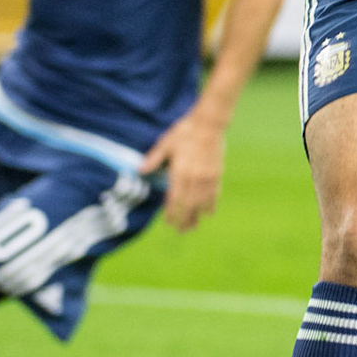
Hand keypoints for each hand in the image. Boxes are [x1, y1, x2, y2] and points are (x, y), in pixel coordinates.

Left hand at [141, 107, 226, 231]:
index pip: (174, 198)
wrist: (209, 124)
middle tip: (181, 231)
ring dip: (198, 216)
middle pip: (189, 205)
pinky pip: (215, 194)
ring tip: (194, 227)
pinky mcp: (217, 174)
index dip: (172, 213)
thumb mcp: (166, 143)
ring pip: (202, 203)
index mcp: (179, 172)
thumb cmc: (185, 131)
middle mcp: (193, 178)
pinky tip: (209, 213)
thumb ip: (154, 158)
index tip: (169, 223)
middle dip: (185, 220)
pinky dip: (212, 205)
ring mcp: (207, 177)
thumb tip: (140, 171)